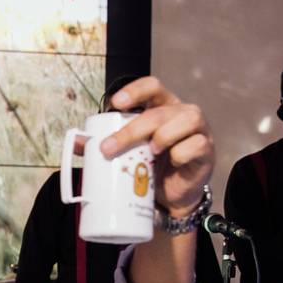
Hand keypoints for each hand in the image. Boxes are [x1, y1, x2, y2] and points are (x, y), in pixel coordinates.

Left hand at [100, 77, 213, 215]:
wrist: (174, 196)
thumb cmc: (153, 167)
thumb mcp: (130, 153)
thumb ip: (106, 144)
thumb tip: (77, 143)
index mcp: (162, 107)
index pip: (152, 86)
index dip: (135, 90)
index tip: (115, 103)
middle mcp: (181, 113)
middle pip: (158, 112)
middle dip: (131, 130)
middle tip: (108, 148)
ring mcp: (198, 130)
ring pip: (184, 120)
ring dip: (162, 136)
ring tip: (150, 151)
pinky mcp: (206, 150)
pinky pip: (196, 145)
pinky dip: (182, 152)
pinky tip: (174, 160)